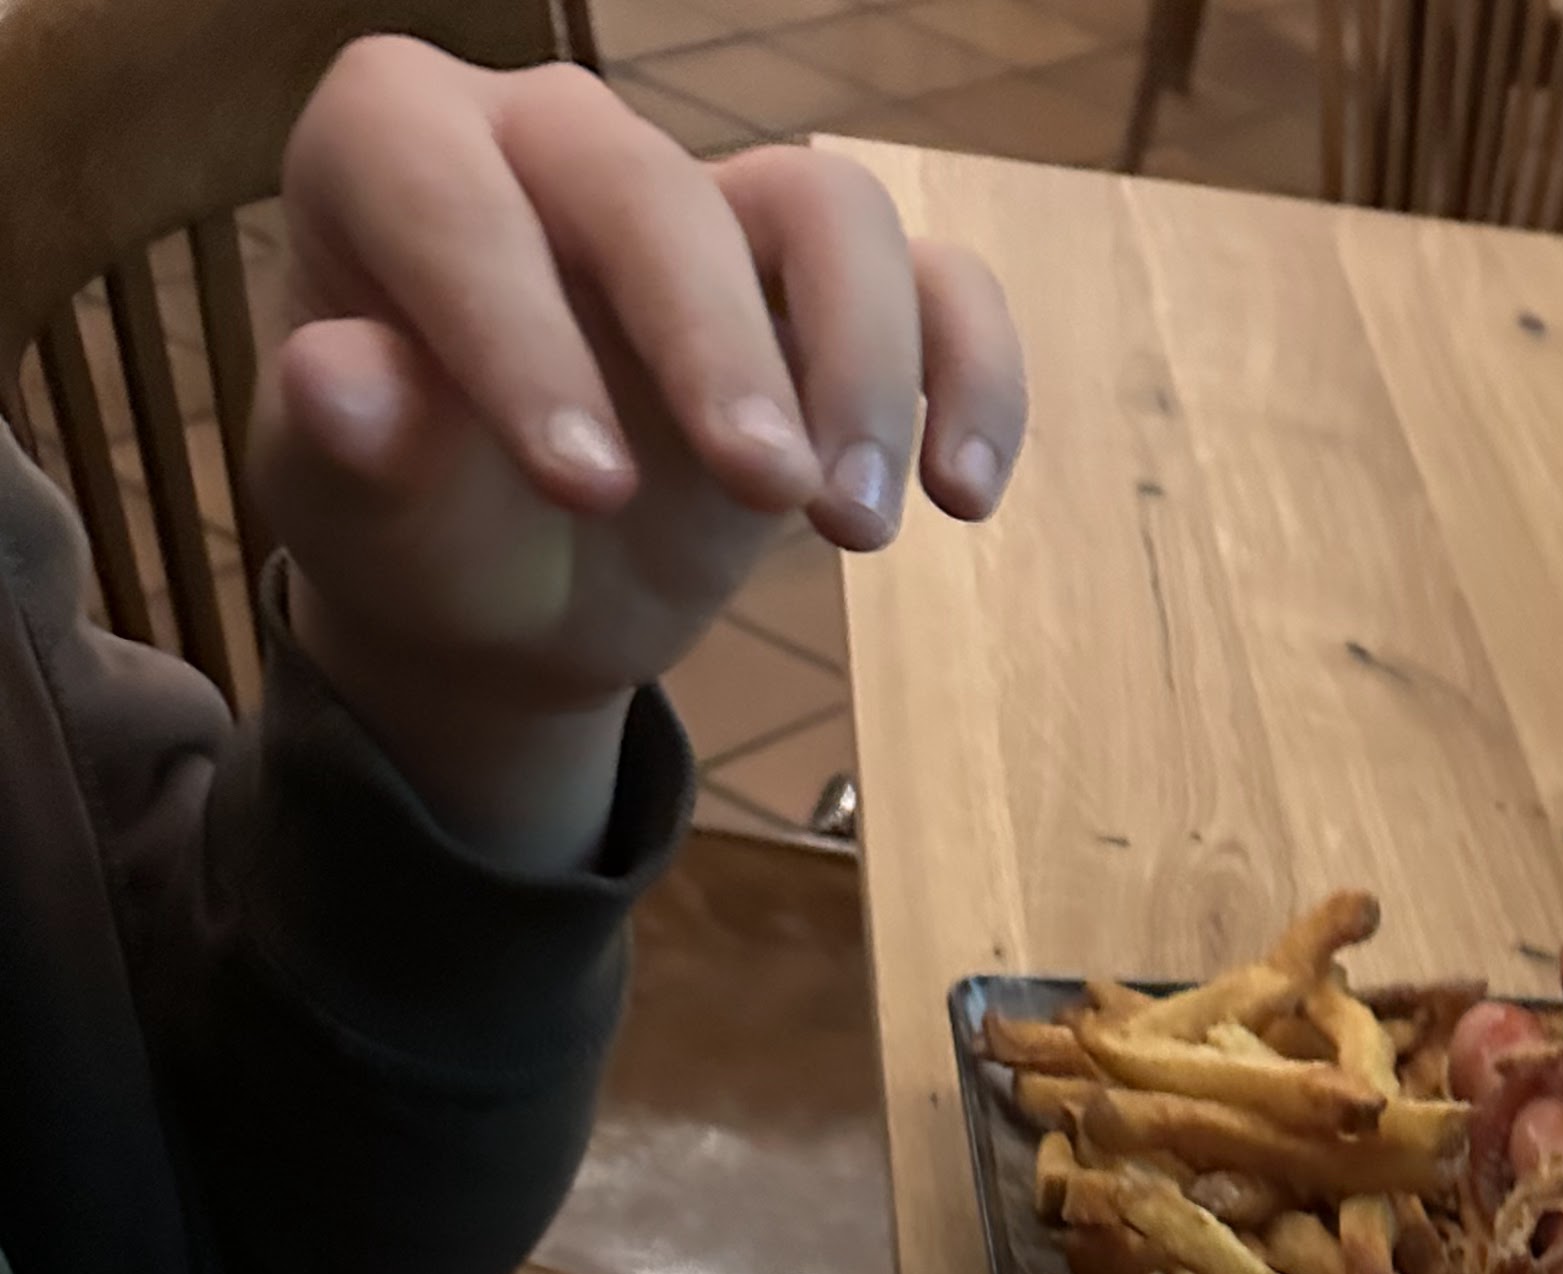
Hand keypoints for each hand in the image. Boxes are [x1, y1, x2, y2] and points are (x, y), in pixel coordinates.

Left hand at [249, 43, 1026, 867]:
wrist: (508, 592)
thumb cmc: (414, 526)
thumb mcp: (354, 511)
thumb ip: (346, 447)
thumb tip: (344, 387)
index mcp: (401, 155)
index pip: (457, 196)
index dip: (526, 332)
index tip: (588, 484)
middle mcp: (559, 146)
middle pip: (662, 191)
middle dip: (721, 346)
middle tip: (772, 498)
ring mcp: (706, 210)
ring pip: (827, 208)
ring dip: (866, 363)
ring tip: (852, 530)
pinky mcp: (817, 295)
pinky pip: (937, 282)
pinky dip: (973, 375)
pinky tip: (964, 497)